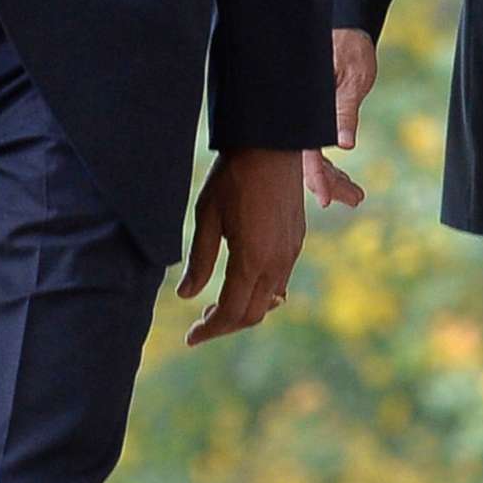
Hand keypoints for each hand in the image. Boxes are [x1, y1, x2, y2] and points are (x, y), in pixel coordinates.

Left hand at [177, 148, 306, 345]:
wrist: (271, 144)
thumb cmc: (232, 177)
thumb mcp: (206, 217)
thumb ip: (199, 260)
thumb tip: (186, 296)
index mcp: (252, 259)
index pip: (231, 312)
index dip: (209, 330)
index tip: (190, 338)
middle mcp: (277, 262)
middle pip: (252, 314)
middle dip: (225, 325)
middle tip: (200, 325)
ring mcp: (291, 253)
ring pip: (268, 300)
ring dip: (243, 310)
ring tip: (216, 305)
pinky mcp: (296, 242)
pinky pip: (279, 281)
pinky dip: (259, 294)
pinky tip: (241, 284)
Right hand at [302, 29, 376, 209]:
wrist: (349, 30)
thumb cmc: (350, 48)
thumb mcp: (353, 79)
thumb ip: (346, 111)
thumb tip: (344, 145)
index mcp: (306, 107)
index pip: (306, 151)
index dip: (316, 177)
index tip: (326, 200)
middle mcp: (301, 116)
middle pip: (307, 161)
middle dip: (330, 184)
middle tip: (356, 199)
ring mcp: (305, 120)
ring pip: (313, 158)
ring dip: (332, 178)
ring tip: (356, 196)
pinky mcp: (314, 119)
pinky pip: (317, 148)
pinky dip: (331, 165)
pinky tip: (345, 178)